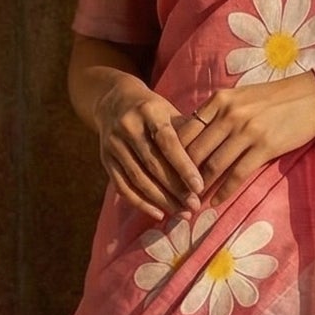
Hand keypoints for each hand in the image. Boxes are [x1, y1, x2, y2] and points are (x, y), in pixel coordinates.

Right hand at [94, 72, 206, 220]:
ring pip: (138, 179)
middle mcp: (128, 126)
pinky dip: (141, 203)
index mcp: (148, 111)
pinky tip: (159, 213)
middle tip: (194, 205)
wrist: (114, 101)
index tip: (199, 187)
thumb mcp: (170, 111)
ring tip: (182, 212)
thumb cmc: (153, 110)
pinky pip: (123, 187)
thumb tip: (209, 164)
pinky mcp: (105, 159)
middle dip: (175, 189)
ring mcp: (114, 144)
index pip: (168, 142)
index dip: (183, 166)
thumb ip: (187, 134)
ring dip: (161, 200)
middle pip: (152, 164)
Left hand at [176, 72, 314, 208]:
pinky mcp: (264, 147)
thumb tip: (191, 136)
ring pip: (213, 165)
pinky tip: (215, 202)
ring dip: (200, 188)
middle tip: (174, 193)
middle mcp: (229, 114)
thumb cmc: (274, 98)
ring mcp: (246, 131)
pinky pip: (237, 174)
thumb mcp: (240, 97)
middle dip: (182, 176)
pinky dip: (223, 191)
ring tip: (192, 202)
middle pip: (195, 151)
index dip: (172, 155)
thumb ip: (216, 113)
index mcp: (219, 101)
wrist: (311, 97)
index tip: (166, 172)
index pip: (185, 131)